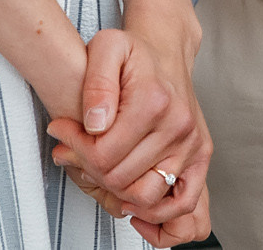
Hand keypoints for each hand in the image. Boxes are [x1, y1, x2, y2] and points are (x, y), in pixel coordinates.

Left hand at [48, 23, 211, 244]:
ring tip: (99, 172)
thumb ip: (96, 83)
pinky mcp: (200, 156)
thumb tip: (95, 124)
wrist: (166, 53)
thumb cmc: (134, 55)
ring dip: (115, 192)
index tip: (63, 135)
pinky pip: (183, 202)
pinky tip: (133, 204)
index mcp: (155, 100)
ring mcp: (191, 143)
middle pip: (121, 178)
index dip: (75, 151)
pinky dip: (158, 214)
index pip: (104, 154)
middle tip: (74, 153)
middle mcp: (178, 125)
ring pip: (146, 195)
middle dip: (89, 170)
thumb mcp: (106, 48)